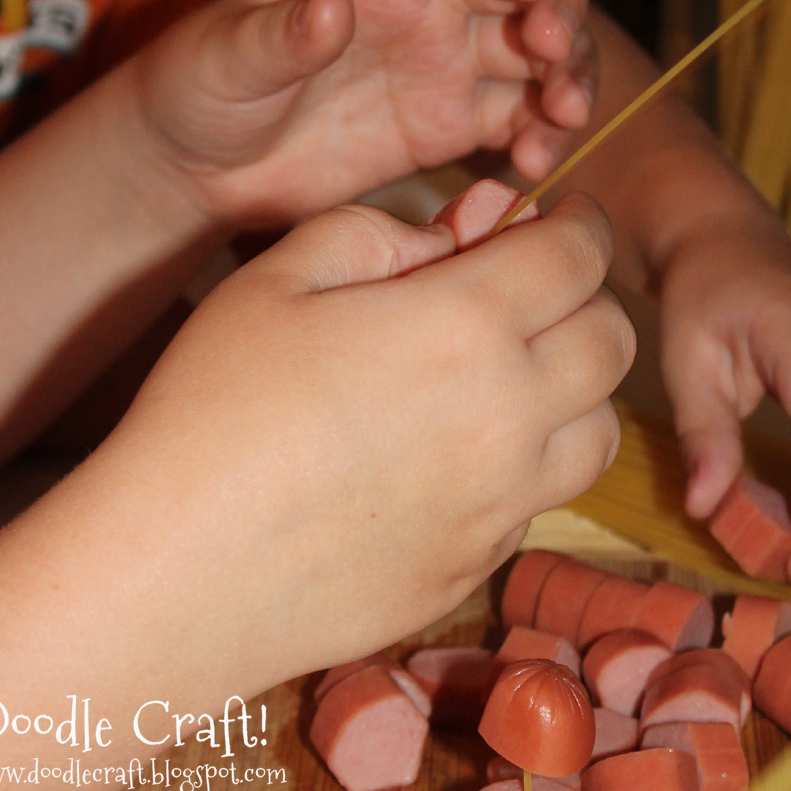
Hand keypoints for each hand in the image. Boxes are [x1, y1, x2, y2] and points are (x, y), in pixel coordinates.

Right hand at [102, 189, 633, 686]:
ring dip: (575, 390)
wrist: (176, 572)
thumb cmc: (210, 410)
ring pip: (600, 433)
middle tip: (535, 291)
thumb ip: (376, 233)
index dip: (582, 224)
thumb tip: (454, 235)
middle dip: (586, 299)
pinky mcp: (477, 566)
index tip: (562, 218)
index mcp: (466, 326)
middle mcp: (510, 416)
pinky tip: (455, 456)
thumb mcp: (276, 279)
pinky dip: (525, 467)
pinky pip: (540, 503)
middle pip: (614, 342)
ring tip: (510, 376)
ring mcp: (502, 504)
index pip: (581, 256)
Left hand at [130, 0, 595, 225]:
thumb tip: (330, 6)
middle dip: (559, 10)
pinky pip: (522, 119)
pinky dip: (544, 136)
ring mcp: (448, 61)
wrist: (199, 170)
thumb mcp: (224, 59)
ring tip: (561, 121)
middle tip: (557, 59)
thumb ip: (278, 36)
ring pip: (540, 52)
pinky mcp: (454, 124)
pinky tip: (533, 168)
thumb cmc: (198, 89)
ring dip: (568, 77)